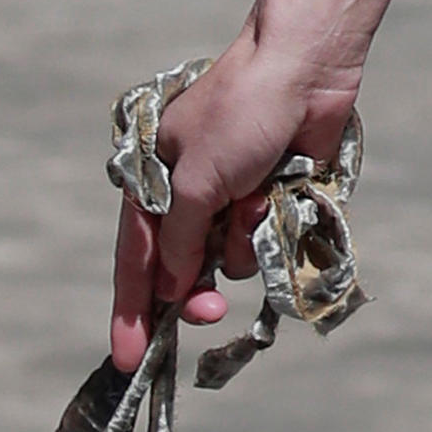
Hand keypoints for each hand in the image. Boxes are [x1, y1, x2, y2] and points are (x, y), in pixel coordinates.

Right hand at [110, 29, 358, 370]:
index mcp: (153, 184)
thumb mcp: (197, 180)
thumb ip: (180, 240)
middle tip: (208, 313)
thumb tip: (172, 288)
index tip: (126, 359)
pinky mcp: (270, 202)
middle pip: (181, 272)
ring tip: (256, 199)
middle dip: (194, 293)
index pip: (134, 260)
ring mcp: (230, 201)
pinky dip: (270, 226)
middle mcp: (188, 197)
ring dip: (243, 242)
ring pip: (229, 261)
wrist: (305, 72)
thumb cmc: (242, 113)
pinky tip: (279, 190)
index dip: (130, 311)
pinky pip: (264, 242)